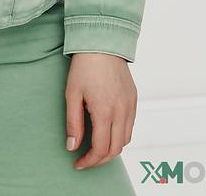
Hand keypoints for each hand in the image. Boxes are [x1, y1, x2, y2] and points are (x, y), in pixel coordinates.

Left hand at [64, 52, 136, 170]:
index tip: (78, 163)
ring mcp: (130, 105)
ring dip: (112, 149)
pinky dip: (120, 135)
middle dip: (100, 159)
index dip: (89, 161)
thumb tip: (72, 147)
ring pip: (126, 140)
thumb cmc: (84, 66)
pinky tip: (108, 131)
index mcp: (105, 111)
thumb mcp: (72, 94)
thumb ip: (73, 123)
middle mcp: (121, 111)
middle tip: (86, 159)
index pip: (101, 149)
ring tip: (96, 147)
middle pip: (116, 149)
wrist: (103, 42)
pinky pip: (130, 126)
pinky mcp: (134, 99)